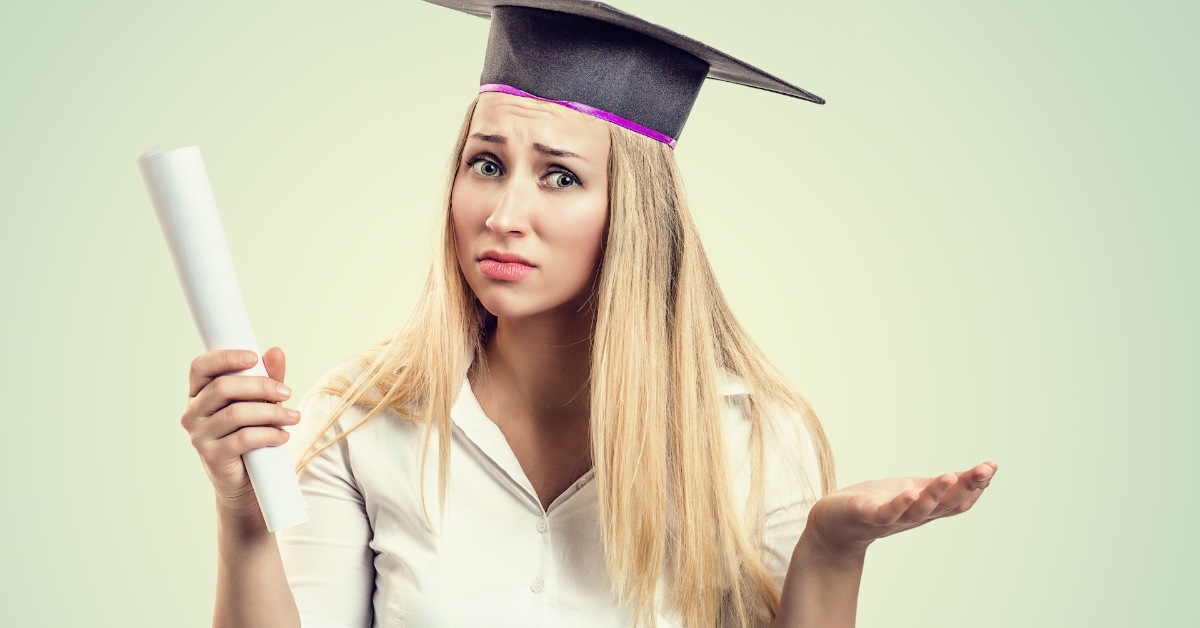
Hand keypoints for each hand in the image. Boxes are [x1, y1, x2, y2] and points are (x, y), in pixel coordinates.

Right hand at [180, 347, 296, 515]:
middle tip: (287, 392)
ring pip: (235, 413)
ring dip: (270, 412)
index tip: (254, 358)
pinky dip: (268, 434)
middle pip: (223, 387)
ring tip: (293, 417)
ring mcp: (198, 436)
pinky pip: (242, 439)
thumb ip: (267, 377)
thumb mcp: (261, 402)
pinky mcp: (212, 456)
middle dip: (260, 386)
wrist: (246, 483)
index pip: (200, 367)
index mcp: (198, 394)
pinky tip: (283, 435)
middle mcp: (192, 413)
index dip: (225, 358)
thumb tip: (276, 351)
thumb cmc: (252, 435)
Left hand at [805, 461, 997, 560]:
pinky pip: (886, 513)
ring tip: (950, 476)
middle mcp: (914, 517)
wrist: (836, 524)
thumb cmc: (877, 504)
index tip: (991, 467)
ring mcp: (891, 518)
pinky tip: (909, 492)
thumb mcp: (914, 490)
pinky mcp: (867, 516)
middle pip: (945, 505)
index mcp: (926, 509)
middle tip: (985, 470)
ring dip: (936, 494)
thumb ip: (939, 486)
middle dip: (966, 488)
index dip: (975, 487)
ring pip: (919, 510)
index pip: (957, 501)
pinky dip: (899, 505)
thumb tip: (977, 476)